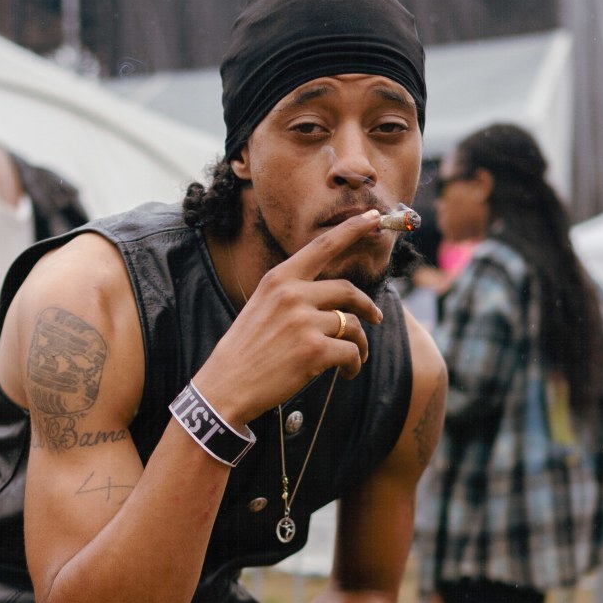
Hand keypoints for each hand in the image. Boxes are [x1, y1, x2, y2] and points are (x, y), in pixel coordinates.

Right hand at [195, 212, 385, 426]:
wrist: (225, 385)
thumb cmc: (245, 350)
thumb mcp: (261, 307)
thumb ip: (292, 294)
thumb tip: (332, 298)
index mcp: (279, 279)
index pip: (323, 246)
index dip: (353, 229)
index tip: (375, 217)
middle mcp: (292, 294)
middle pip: (348, 290)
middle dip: (368, 306)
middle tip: (377, 318)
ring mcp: (304, 322)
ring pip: (353, 325)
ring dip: (361, 343)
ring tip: (356, 357)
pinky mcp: (314, 351)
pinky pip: (351, 352)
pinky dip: (354, 364)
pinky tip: (347, 373)